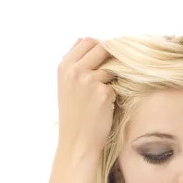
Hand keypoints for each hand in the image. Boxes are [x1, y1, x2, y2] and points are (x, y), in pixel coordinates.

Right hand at [57, 37, 115, 155]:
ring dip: (114, 78)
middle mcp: (74, 70)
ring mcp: (89, 80)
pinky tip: (108, 106)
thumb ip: (76, 64)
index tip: (106, 60)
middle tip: (114, 73)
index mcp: (64, 66)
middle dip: (111, 57)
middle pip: (102, 47)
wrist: (77, 141)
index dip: (100, 48)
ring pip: (112, 67)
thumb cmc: (76, 114)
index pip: (87, 41)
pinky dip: (116, 94)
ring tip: (106, 94)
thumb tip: (91, 41)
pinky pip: (118, 85)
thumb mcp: (67, 85)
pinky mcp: (103, 92)